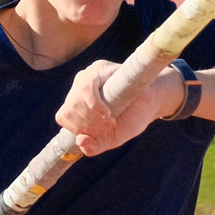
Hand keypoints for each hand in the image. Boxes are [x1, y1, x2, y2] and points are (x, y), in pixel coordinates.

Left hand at [56, 59, 170, 155]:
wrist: (151, 104)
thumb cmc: (129, 120)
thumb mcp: (110, 139)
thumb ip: (94, 146)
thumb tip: (79, 141)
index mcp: (76, 104)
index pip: (63, 117)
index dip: (78, 128)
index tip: (99, 133)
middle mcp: (78, 89)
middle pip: (68, 109)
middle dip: (88, 125)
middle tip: (109, 128)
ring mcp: (87, 77)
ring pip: (74, 100)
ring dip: (92, 117)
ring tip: (111, 121)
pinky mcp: (98, 68)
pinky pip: (86, 88)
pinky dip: (95, 105)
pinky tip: (108, 113)